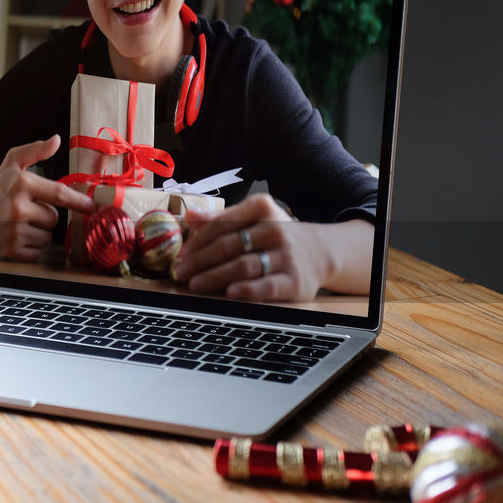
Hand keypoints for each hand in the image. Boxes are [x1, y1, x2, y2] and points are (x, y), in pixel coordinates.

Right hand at [0, 134, 96, 260]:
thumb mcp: (11, 164)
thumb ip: (34, 151)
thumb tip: (56, 140)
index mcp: (22, 185)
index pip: (60, 194)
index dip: (79, 201)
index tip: (92, 207)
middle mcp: (18, 208)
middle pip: (54, 219)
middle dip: (46, 217)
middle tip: (27, 212)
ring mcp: (14, 231)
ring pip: (46, 237)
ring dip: (39, 233)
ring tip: (20, 225)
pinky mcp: (10, 251)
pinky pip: (36, 253)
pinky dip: (30, 248)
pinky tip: (16, 237)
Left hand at [172, 194, 335, 300]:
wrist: (321, 252)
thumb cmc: (276, 236)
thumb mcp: (253, 219)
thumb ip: (221, 219)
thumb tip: (188, 216)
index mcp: (261, 208)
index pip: (221, 224)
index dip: (198, 241)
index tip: (181, 255)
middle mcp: (276, 229)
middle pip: (229, 245)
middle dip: (200, 261)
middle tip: (181, 273)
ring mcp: (287, 255)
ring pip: (244, 265)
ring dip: (215, 276)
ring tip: (196, 284)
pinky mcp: (295, 279)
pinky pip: (267, 286)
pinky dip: (247, 290)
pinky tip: (230, 293)